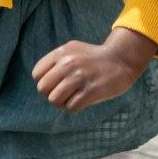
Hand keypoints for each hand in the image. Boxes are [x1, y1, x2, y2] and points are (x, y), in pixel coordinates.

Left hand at [33, 28, 157, 112]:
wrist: (120, 60)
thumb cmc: (93, 58)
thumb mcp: (72, 50)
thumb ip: (55, 61)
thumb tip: (40, 78)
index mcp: (61, 53)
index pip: (37, 74)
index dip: (44, 82)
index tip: (54, 84)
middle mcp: (68, 63)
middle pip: (43, 89)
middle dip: (51, 95)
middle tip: (62, 94)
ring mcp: (79, 77)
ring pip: (54, 100)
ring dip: (62, 103)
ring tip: (71, 99)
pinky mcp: (91, 91)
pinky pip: (71, 107)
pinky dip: (74, 107)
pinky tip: (81, 101)